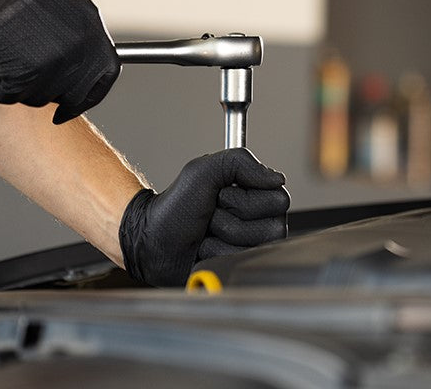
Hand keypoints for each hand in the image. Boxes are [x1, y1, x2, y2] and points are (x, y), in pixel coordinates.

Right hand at [0, 0, 120, 123]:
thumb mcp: (60, 4)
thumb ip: (73, 35)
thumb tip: (71, 62)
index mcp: (91, 28)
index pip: (106, 72)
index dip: (90, 93)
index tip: (73, 103)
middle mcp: (80, 49)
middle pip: (74, 94)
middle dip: (49, 93)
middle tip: (25, 82)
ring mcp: (56, 65)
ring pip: (40, 98)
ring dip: (17, 88)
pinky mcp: (26, 77)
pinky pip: (8, 96)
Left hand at [119, 148, 289, 285]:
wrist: (151, 238)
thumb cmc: (175, 205)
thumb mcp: (203, 170)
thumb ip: (240, 161)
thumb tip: (277, 178)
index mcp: (255, 195)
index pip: (279, 199)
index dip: (245, 198)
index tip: (221, 194)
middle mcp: (258, 222)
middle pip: (271, 226)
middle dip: (231, 219)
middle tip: (209, 215)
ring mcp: (249, 248)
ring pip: (253, 247)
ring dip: (220, 238)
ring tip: (204, 233)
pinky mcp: (236, 268)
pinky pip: (239, 264)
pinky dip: (214, 255)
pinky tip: (202, 250)